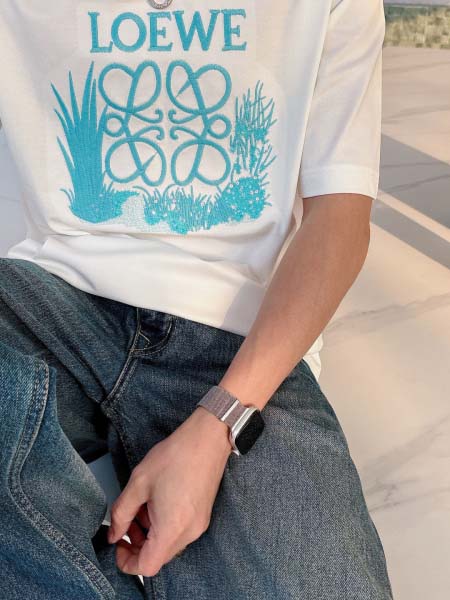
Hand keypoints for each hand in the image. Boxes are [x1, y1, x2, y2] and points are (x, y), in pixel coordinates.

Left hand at [107, 406, 232, 575]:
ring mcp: (199, 524)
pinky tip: (159, 501)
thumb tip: (114, 534)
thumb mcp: (138, 483)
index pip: (146, 566)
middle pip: (158, 557)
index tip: (118, 546)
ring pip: (168, 544)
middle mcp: (189, 532)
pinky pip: (180, 532)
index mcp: (172, 528)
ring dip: (150, 534)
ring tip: (143, 506)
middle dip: (137, 544)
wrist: (207, 439)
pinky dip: (164, 525)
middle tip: (127, 522)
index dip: (127, 562)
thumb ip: (121, 513)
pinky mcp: (203, 516)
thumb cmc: (176, 456)